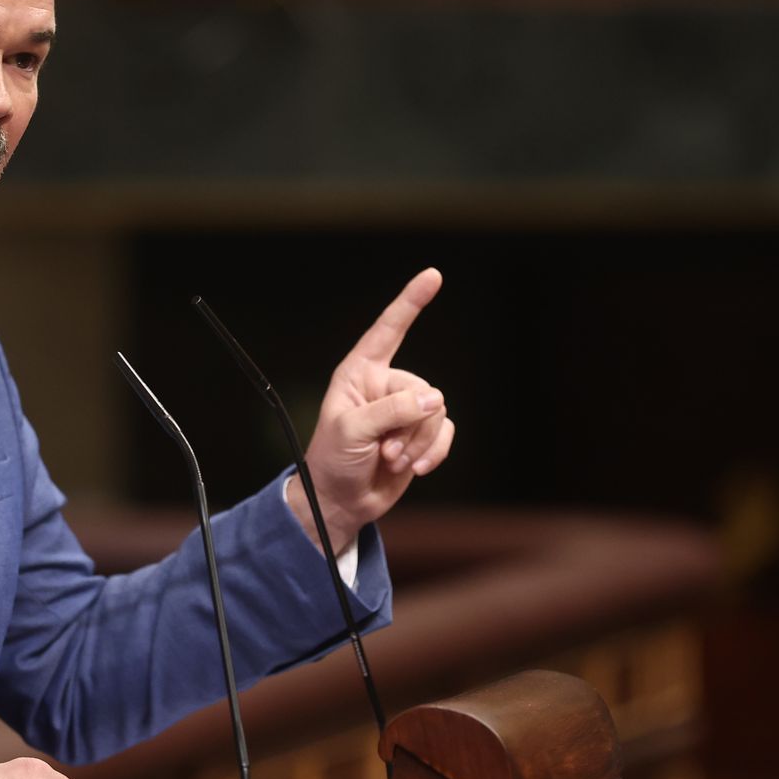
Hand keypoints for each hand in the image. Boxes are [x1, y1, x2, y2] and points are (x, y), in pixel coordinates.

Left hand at [295, 268, 451, 552]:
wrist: (341, 502)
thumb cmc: (333, 461)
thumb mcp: (352, 431)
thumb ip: (392, 411)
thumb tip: (435, 399)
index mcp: (359, 373)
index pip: (388, 330)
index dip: (410, 302)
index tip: (433, 276)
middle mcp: (384, 386)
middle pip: (422, 389)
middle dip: (408, 425)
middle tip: (384, 451)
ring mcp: (405, 410)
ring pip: (437, 412)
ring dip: (418, 443)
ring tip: (391, 460)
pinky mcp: (421, 434)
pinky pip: (446, 432)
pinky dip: (434, 452)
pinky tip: (415, 469)